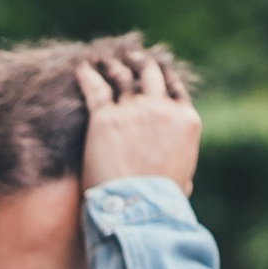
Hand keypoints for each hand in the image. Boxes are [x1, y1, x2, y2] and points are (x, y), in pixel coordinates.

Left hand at [79, 46, 200, 195]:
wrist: (139, 209)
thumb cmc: (161, 205)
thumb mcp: (184, 182)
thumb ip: (182, 167)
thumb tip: (182, 176)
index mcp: (186, 121)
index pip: (175, 89)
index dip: (165, 77)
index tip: (158, 70)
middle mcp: (161, 109)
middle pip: (151, 75)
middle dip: (142, 63)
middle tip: (133, 58)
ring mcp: (133, 111)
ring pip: (122, 77)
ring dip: (114, 65)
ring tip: (106, 60)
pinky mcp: (105, 118)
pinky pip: (95, 88)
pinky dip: (88, 75)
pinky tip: (82, 68)